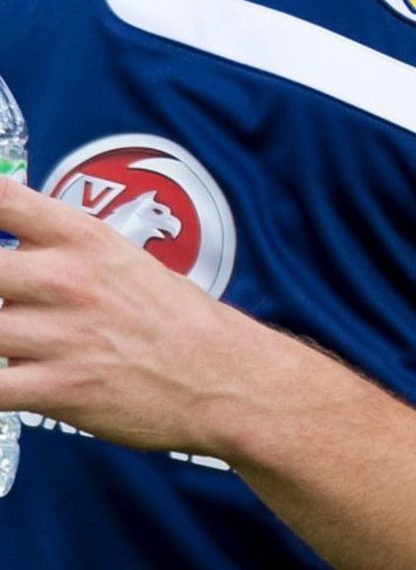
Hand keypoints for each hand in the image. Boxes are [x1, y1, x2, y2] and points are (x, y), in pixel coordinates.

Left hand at [0, 177, 267, 456]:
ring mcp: (60, 334)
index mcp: (85, 239)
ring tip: (7, 339)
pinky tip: (1, 381)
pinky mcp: (57, 388)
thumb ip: (58, 253)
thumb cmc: (173, 320)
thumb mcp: (122, 262)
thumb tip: (6, 251)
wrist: (222, 374)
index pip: (3, 199)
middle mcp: (66, 278)